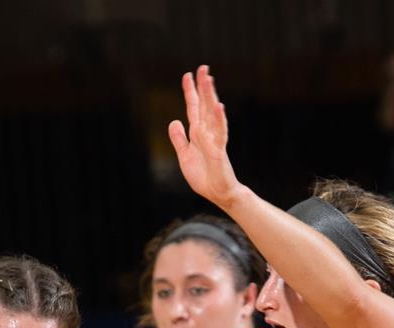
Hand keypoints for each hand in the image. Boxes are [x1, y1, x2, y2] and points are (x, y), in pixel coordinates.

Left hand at [169, 66, 241, 204]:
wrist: (217, 193)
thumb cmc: (204, 176)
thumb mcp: (184, 156)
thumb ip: (179, 139)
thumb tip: (173, 121)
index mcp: (197, 133)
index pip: (193, 108)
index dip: (190, 92)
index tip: (188, 75)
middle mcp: (206, 132)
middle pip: (204, 105)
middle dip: (203, 87)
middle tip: (203, 68)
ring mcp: (214, 139)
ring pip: (212, 113)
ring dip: (210, 96)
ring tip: (209, 80)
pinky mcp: (219, 150)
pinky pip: (220, 132)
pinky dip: (219, 119)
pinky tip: (218, 106)